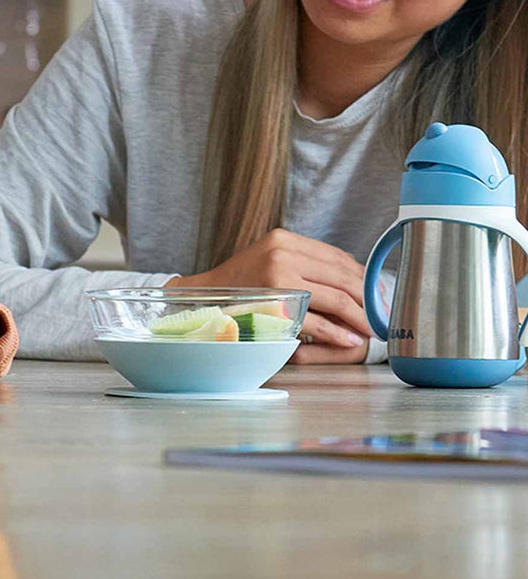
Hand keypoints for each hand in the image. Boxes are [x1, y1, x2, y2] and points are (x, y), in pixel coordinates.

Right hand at [173, 228, 370, 364]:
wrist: (197, 299)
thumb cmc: (235, 286)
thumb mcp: (267, 262)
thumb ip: (301, 265)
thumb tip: (347, 278)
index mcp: (284, 239)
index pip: (336, 256)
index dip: (361, 277)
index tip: (375, 293)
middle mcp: (283, 252)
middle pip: (342, 276)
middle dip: (366, 298)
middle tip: (380, 315)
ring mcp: (279, 276)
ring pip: (335, 297)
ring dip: (358, 316)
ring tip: (370, 330)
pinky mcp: (275, 302)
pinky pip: (317, 319)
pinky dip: (336, 332)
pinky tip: (348, 340)